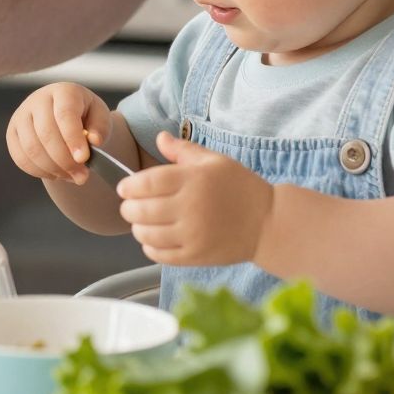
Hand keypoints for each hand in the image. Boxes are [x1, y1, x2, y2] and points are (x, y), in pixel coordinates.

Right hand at [7, 83, 114, 183]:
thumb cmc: (85, 116)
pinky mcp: (12, 132)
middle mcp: (38, 100)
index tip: (83, 159)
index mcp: (64, 91)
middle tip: (81, 176)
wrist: (64, 116)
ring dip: (52, 168)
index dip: (73, 138)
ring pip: (32, 148)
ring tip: (70, 176)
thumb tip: (94, 140)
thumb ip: (100, 128)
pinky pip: (20, 157)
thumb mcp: (100, 117)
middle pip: (46, 133)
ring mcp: (21, 115)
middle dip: (65, 160)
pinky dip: (38, 171)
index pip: (65, 114)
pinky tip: (55, 174)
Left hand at [115, 130, 274, 266]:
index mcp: (192, 180)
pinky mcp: (196, 256)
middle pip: (140, 210)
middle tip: (130, 205)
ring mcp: (192, 235)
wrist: (269, 222)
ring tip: (142, 222)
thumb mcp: (215, 160)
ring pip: (146, 234)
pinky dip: (150, 247)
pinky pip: (160, 255)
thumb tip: (159, 137)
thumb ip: (183, 150)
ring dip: (137, 228)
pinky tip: (154, 239)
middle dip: (128, 207)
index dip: (129, 185)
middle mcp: (189, 208)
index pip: (145, 183)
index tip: (124, 187)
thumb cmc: (241, 187)